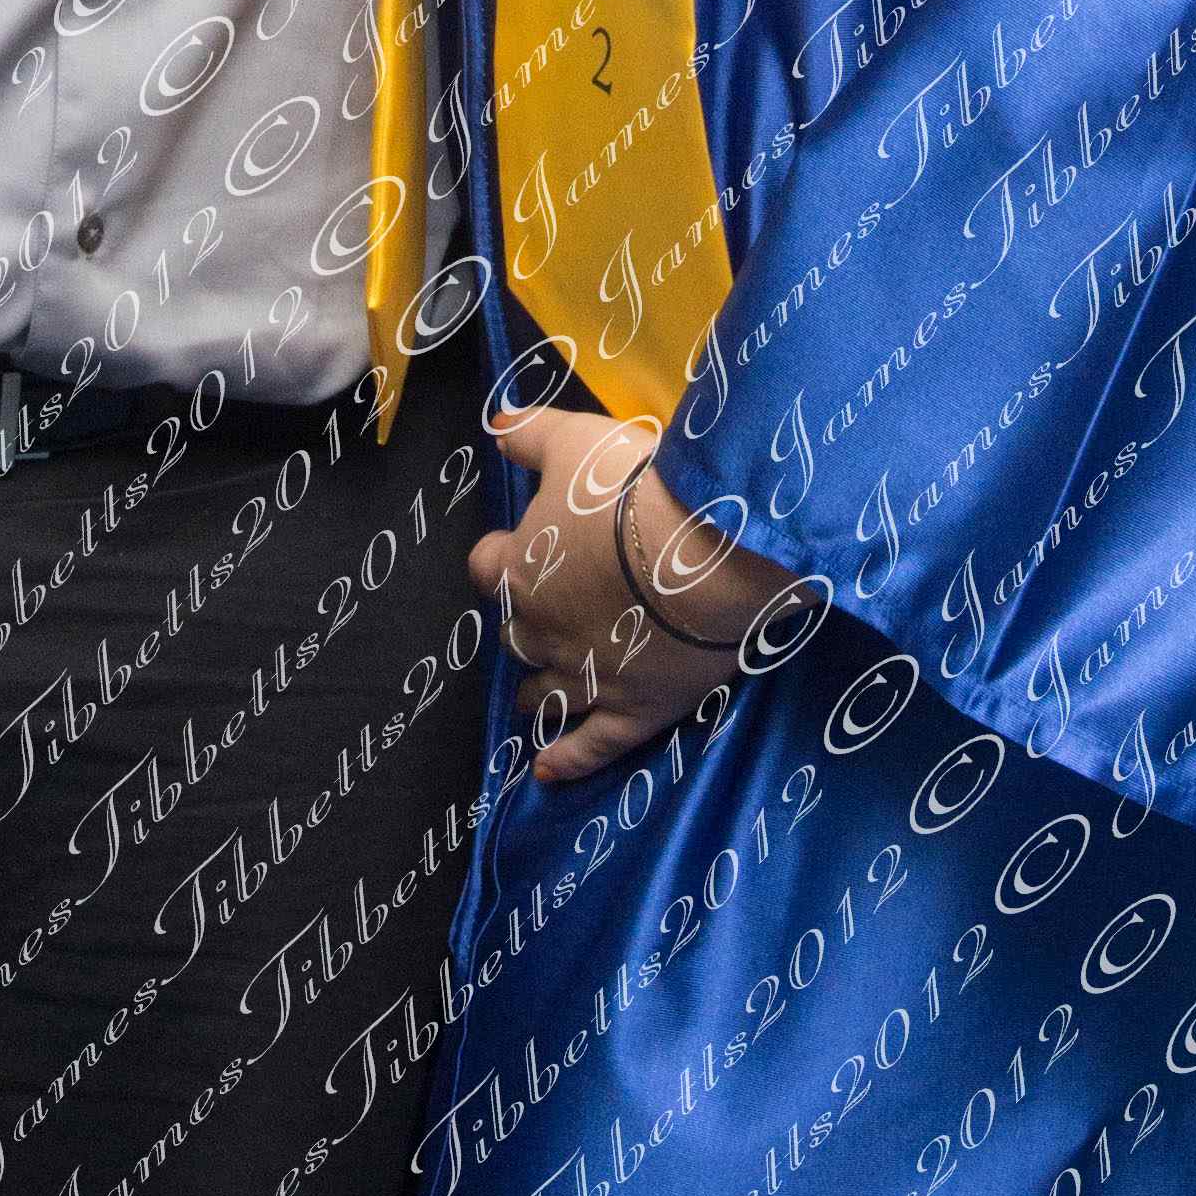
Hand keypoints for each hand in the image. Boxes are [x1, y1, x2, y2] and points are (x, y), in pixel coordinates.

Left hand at [470, 401, 796, 786]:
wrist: (706, 552)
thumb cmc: (637, 490)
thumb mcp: (577, 441)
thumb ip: (530, 436)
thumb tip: (496, 423)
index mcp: (523, 567)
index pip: (488, 569)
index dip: (502, 558)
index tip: (516, 549)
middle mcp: (543, 629)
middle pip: (516, 634)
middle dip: (525, 626)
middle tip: (545, 615)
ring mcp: (586, 677)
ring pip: (544, 693)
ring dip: (536, 692)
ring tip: (534, 697)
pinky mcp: (632, 712)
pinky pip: (590, 747)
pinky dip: (566, 760)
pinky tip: (547, 771)